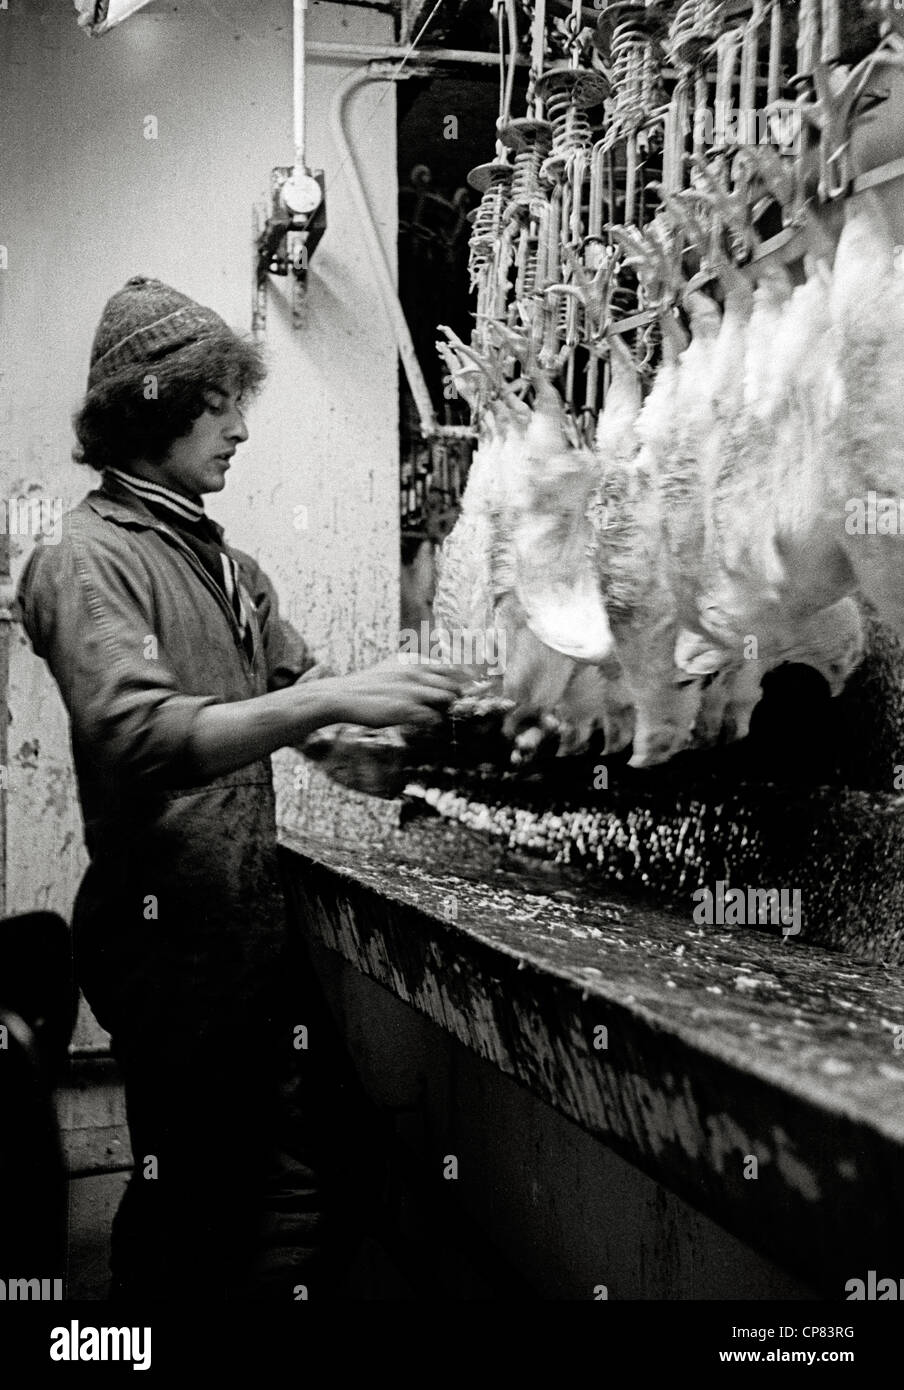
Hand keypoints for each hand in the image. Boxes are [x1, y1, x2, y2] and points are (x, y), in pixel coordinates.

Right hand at [318, 656, 470, 730]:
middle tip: (448, 705)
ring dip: (445, 709)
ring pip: (447, 699)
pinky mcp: (405, 709)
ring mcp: (411, 691)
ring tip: (435, 713)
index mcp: (414, 661)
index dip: (462, 680)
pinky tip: (425, 722)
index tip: (465, 688)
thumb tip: (434, 672)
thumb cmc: (369, 684)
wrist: (345, 696)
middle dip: (455, 697)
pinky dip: (433, 721)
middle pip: (453, 685)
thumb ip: (414, 669)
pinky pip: (433, 717)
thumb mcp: (393, 667)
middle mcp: (415, 673)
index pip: (452, 668)